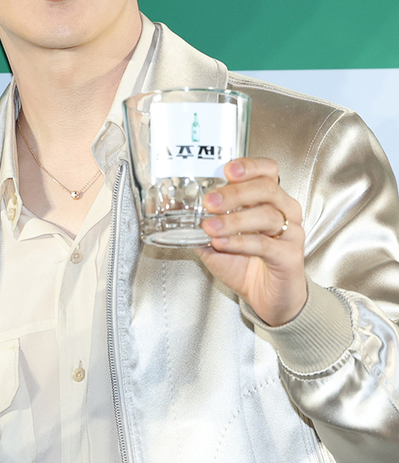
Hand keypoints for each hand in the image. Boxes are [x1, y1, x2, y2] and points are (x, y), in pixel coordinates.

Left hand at [196, 158, 305, 326]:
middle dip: (235, 193)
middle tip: (210, 201)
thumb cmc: (245, 263)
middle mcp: (283, 211)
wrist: (265, 296)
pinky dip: (241, 242)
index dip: (250, 166)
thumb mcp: (216, 238)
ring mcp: (290, 233)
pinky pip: (266, 244)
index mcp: (268, 199)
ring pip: (266, 215)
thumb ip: (199, 222)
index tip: (227, 170)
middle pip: (266, 189)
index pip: (267, 170)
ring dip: (234, 220)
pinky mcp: (290, 256)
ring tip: (210, 227)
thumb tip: (172, 208)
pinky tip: (222, 243)